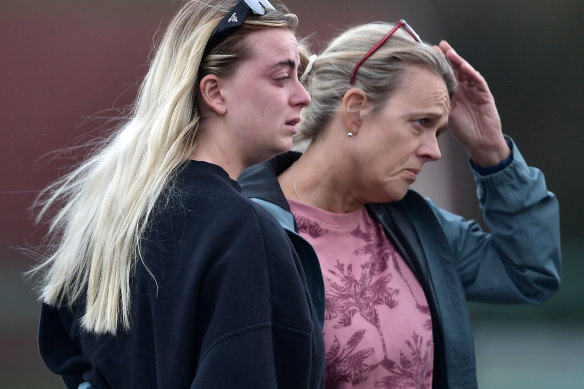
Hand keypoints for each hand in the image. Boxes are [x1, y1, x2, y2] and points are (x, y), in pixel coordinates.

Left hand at [437, 40, 509, 166]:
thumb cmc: (464, 131)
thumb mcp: (446, 115)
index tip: (427, 56)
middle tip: (439, 45)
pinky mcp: (485, 95)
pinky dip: (471, 73)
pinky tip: (463, 66)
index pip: (445, 76)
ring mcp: (475, 90)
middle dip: (447, 57)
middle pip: (456, 69)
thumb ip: (436, 106)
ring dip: (458, 61)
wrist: (481, 142)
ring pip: (466, 72)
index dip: (438, 66)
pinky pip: (478, 81)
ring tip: (449, 51)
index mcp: (454, 93)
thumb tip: (416, 101)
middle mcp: (464, 89)